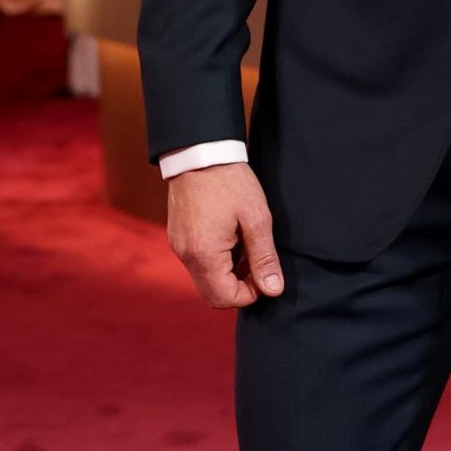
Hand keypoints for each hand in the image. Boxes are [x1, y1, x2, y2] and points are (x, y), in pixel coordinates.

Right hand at [166, 163, 283, 308]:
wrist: (200, 152)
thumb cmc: (230, 182)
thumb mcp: (257, 219)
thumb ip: (264, 258)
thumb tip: (273, 290)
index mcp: (204, 254)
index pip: (225, 299)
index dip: (250, 294)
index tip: (265, 274)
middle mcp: (186, 256)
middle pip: (213, 295)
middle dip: (239, 287)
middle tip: (256, 262)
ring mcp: (178, 247)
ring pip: (206, 279)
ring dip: (228, 273)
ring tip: (245, 245)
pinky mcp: (177, 237)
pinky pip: (198, 263)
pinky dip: (216, 261)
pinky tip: (231, 237)